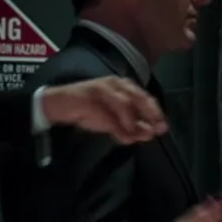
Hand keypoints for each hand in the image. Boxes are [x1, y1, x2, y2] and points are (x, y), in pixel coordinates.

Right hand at [41, 77, 168, 143]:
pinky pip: (108, 114)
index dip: (155, 112)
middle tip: (155, 130)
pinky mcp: (89, 99)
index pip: (144, 97)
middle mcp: (115, 84)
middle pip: (138, 97)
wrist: (58, 104)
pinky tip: (123, 137)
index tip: (163, 127)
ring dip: (132, 123)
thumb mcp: (113, 121)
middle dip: (149, 114)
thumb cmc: (88, 110)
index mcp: (123, 86)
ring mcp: (102, 89)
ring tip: (135, 137)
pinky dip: (118, 127)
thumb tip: (149, 133)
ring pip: (124, 104)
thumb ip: (130, 126)